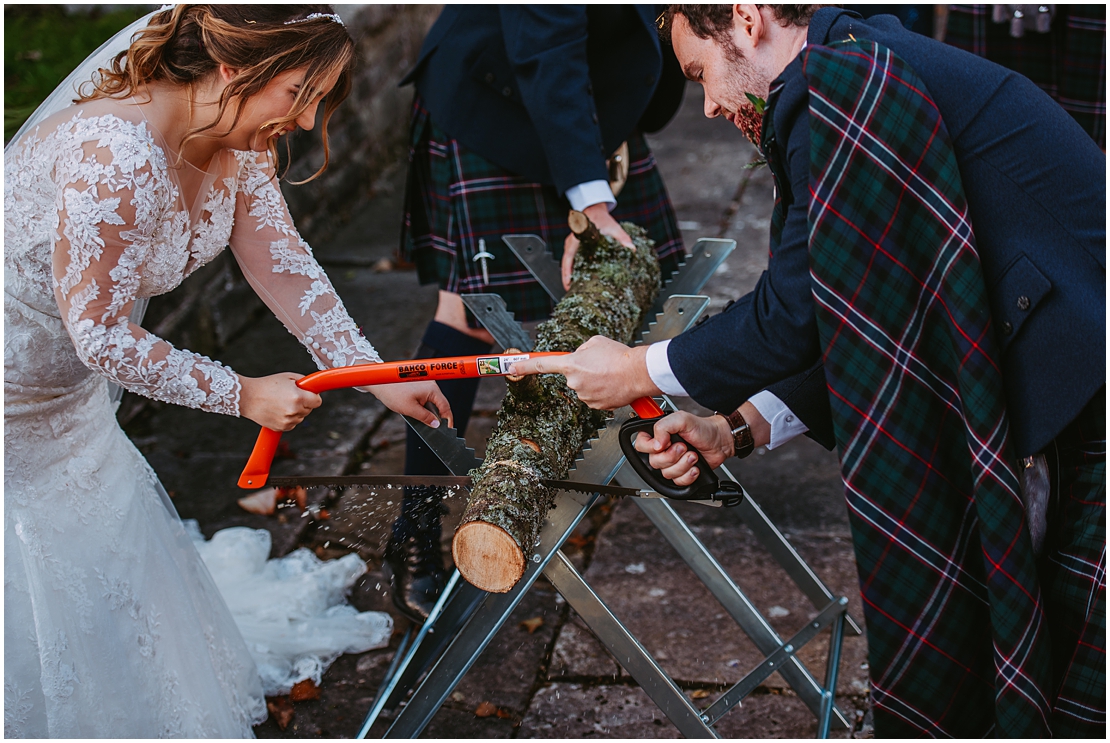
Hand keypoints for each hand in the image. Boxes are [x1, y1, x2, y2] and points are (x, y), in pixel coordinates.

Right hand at [239, 372, 321, 430]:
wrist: (247, 397)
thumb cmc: (266, 385)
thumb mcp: (288, 377)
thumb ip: (305, 382)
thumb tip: (315, 388)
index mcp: (298, 397)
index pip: (318, 402)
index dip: (313, 396)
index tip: (308, 394)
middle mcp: (294, 411)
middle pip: (310, 409)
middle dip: (304, 402)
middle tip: (290, 395)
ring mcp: (288, 421)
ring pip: (301, 417)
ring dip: (296, 411)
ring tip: (282, 402)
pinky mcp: (282, 428)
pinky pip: (293, 423)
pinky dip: (289, 418)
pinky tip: (278, 410)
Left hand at [366, 380, 452, 428]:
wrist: (380, 383)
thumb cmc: (393, 393)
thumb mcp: (411, 410)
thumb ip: (426, 418)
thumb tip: (437, 425)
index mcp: (432, 389)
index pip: (445, 407)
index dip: (447, 420)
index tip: (447, 429)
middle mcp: (431, 385)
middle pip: (440, 404)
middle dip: (437, 416)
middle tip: (433, 428)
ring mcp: (425, 385)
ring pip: (432, 402)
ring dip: (428, 412)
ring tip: (421, 419)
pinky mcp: (419, 386)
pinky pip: (426, 399)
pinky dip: (423, 407)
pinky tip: (416, 412)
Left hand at [507, 336, 659, 409]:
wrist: (638, 373)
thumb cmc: (619, 356)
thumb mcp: (595, 342)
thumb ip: (580, 350)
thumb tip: (578, 356)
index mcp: (571, 364)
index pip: (541, 365)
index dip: (524, 365)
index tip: (511, 367)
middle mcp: (574, 382)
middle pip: (572, 375)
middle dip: (582, 370)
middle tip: (600, 365)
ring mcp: (584, 396)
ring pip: (584, 386)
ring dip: (594, 381)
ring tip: (609, 374)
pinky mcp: (595, 406)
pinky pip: (594, 397)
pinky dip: (602, 391)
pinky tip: (612, 384)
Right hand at [561, 202, 633, 289]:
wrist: (596, 211)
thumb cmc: (601, 218)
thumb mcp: (613, 227)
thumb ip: (622, 238)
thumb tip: (631, 249)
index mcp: (576, 239)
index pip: (568, 258)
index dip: (567, 272)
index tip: (568, 284)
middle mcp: (571, 244)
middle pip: (566, 264)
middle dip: (567, 278)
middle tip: (572, 292)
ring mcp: (572, 247)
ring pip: (568, 264)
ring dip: (570, 276)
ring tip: (575, 289)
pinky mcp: (576, 249)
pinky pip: (572, 261)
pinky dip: (574, 271)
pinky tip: (580, 279)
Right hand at [632, 411, 733, 486]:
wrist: (719, 442)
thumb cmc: (702, 429)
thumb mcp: (681, 419)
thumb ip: (663, 426)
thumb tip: (655, 443)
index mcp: (658, 435)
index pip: (641, 445)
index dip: (651, 447)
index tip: (665, 443)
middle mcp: (662, 449)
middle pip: (654, 462)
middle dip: (672, 456)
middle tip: (684, 447)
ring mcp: (671, 463)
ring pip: (666, 474)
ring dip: (683, 465)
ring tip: (693, 455)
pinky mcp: (680, 473)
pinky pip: (677, 482)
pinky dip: (688, 475)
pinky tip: (695, 466)